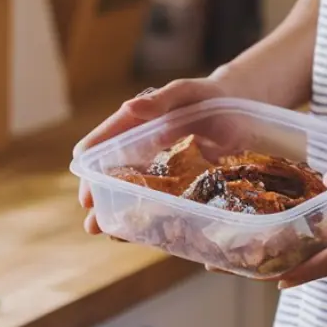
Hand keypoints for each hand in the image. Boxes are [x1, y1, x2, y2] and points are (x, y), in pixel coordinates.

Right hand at [76, 77, 231, 235]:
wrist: (239, 105)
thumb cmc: (210, 95)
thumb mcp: (186, 93)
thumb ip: (162, 99)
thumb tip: (131, 107)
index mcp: (133, 123)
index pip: (99, 144)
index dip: (88, 169)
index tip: (87, 194)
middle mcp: (137, 145)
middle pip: (107, 174)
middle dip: (99, 198)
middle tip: (93, 224)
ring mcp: (154, 164)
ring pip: (127, 189)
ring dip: (116, 211)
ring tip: (110, 233)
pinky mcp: (173, 178)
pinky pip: (153, 197)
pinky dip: (145, 213)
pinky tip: (139, 232)